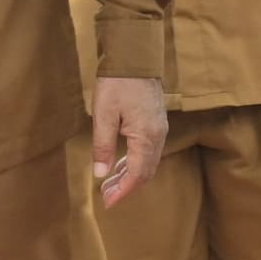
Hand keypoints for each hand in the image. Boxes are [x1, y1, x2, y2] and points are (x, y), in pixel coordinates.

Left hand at [91, 76, 167, 206]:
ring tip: (110, 184)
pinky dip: (136, 163)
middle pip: (146, 173)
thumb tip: (101, 174)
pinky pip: (149, 152)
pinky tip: (121, 165)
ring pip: (149, 163)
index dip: (123, 192)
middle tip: (106, 197)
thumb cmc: (117, 83)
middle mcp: (157, 137)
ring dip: (131, 177)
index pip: (137, 175)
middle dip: (127, 188)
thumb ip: (103, 146)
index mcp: (145, 137)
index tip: (107, 203)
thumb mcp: (103, 115)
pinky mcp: (156, 123)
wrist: (136, 56)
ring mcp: (159, 129)